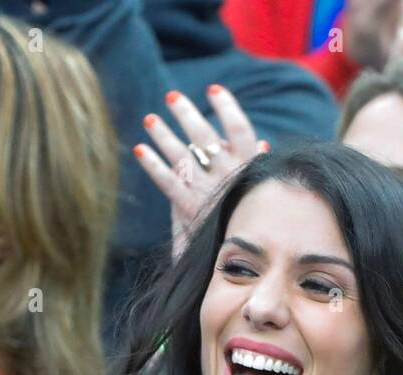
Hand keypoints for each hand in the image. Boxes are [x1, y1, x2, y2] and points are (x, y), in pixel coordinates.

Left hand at [133, 86, 265, 258]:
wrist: (243, 255)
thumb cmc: (254, 222)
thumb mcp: (263, 192)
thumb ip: (259, 168)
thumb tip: (262, 144)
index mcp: (248, 166)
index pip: (239, 128)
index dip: (227, 107)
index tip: (214, 89)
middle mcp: (226, 173)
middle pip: (203, 135)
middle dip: (186, 114)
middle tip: (171, 97)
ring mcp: (206, 188)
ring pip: (180, 154)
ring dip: (163, 135)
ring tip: (149, 119)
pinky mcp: (188, 205)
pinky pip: (166, 180)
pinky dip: (152, 164)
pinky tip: (139, 150)